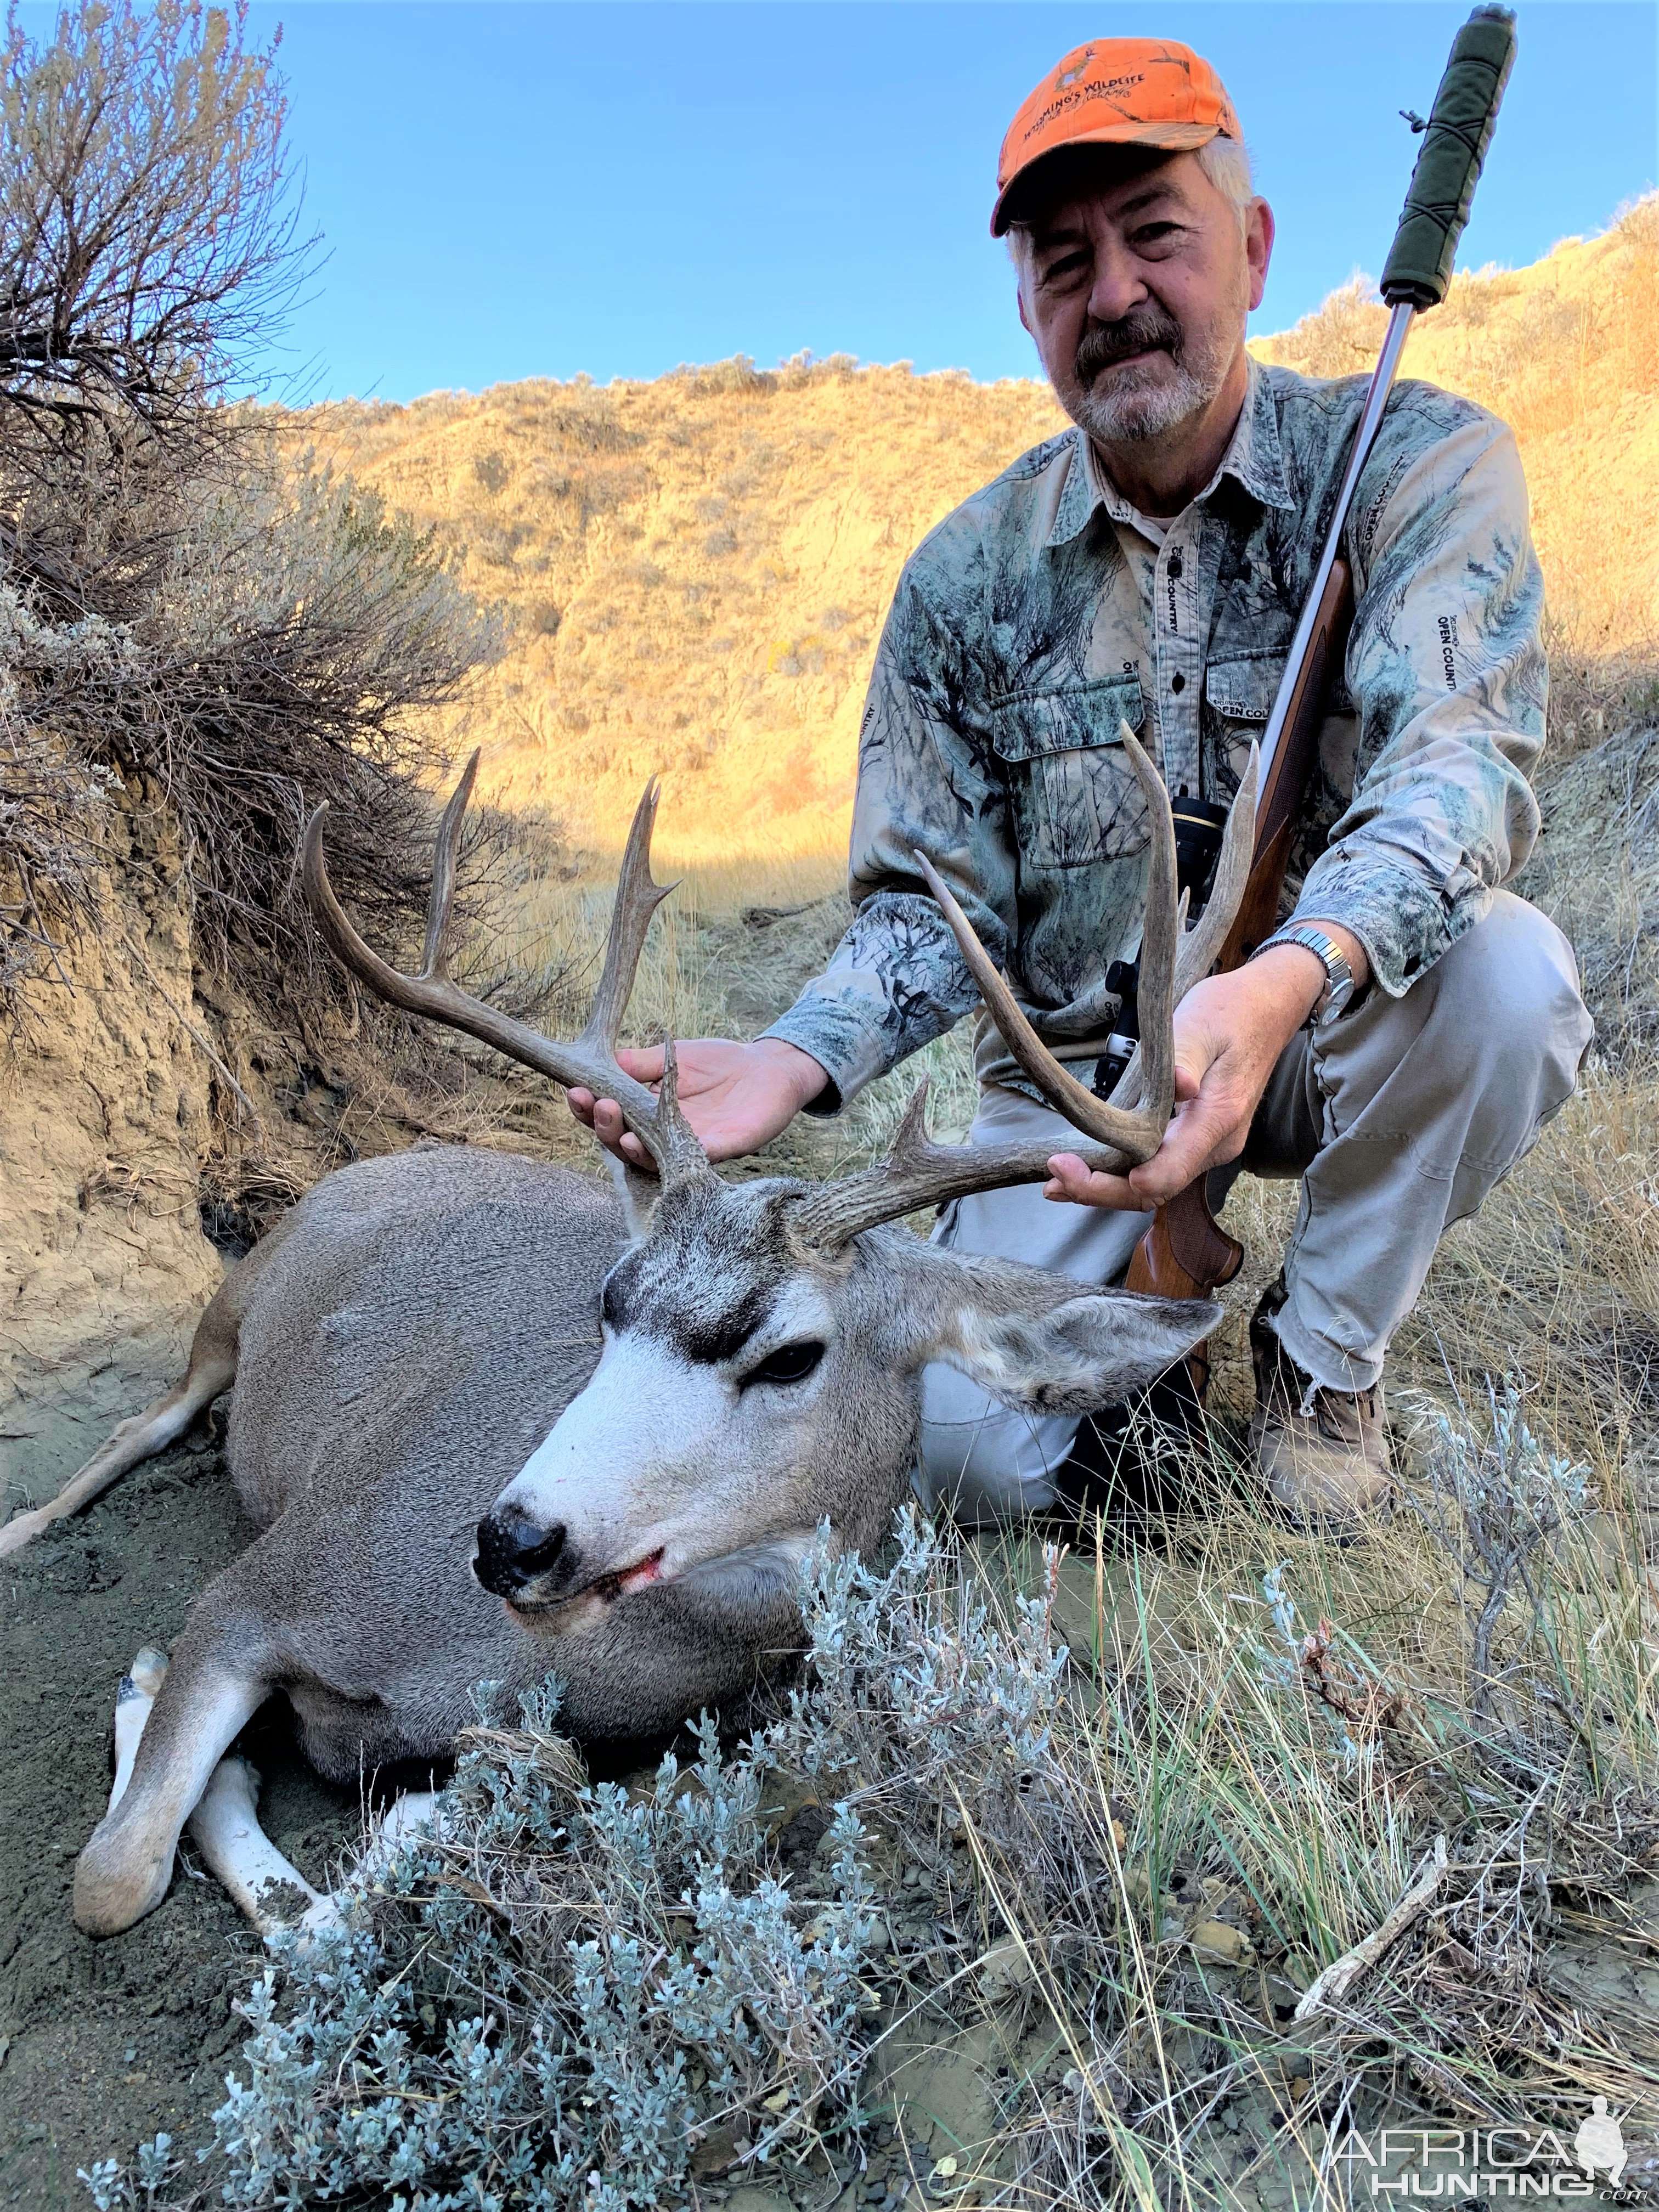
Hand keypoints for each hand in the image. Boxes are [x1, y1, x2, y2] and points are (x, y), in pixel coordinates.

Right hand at [566, 1037, 828, 1167]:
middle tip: (599, 1106)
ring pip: (651, 1160)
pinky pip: (691, 1161)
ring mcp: (688, 1148)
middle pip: (621, 1143)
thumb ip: (638, 1063)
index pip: (608, 1118)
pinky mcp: (719, 1152)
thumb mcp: (670, 1056)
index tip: (575, 1091)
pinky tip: (657, 1146)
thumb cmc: (719, 1063)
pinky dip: (672, 1155)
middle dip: (605, 1127)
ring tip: (621, 1133)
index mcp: (644, 1114)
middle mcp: (660, 1137)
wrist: (768, 1068)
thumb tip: (602, 1062)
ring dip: (632, 1149)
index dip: (588, 1108)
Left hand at [1042, 927, 1363, 1209]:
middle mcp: (1216, 1144)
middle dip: (1101, 1192)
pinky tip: (1088, 1170)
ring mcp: (1209, 1146)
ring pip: (1155, 1184)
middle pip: (1155, 1190)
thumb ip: (1184, 1057)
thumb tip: (1181, 1086)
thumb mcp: (1201, 1024)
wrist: (1267, 1008)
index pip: (1166, 1174)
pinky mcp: (1199, 1140)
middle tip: (1052, 1180)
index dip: (1118, 1183)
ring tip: (1057, 1183)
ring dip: (1107, 1188)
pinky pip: (1159, 1167)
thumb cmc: (1229, 1012)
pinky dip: (1122, 1174)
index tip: (1074, 1168)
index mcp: (1217, 1119)